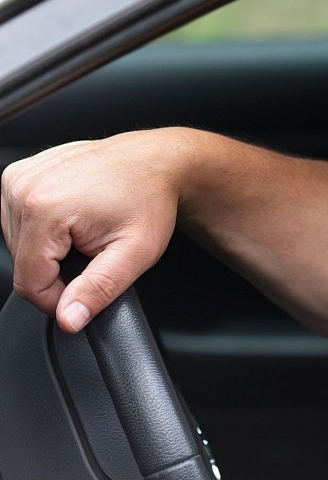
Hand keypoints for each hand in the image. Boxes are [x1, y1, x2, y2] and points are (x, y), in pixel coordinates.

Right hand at [0, 130, 189, 331]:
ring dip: (50, 250)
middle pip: (23, 264)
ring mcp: (18, 178)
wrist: (156, 161)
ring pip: (18, 245)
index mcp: (44, 208)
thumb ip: (98, 290)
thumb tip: (69, 319)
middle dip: (58, 270)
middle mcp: (23, 188)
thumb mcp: (135, 253)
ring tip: (86, 231)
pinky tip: (73, 217)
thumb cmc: (150, 199)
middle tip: (95, 251)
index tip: (88, 288)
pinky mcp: (18, 175)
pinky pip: (18, 222)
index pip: (29, 283)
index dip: (59, 299)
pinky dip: (44, 229)